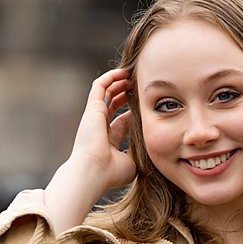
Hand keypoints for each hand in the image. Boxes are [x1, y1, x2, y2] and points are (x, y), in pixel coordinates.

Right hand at [69, 67, 137, 191]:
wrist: (94, 171)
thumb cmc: (111, 172)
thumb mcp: (132, 162)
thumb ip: (139, 151)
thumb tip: (150, 145)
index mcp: (109, 141)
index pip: (122, 121)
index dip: (133, 112)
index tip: (147, 106)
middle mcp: (100, 127)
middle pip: (113, 104)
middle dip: (126, 94)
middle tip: (140, 86)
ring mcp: (95, 116)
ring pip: (106, 92)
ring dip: (119, 82)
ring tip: (133, 74)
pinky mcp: (92, 108)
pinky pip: (100, 86)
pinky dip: (110, 77)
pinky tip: (123, 71)